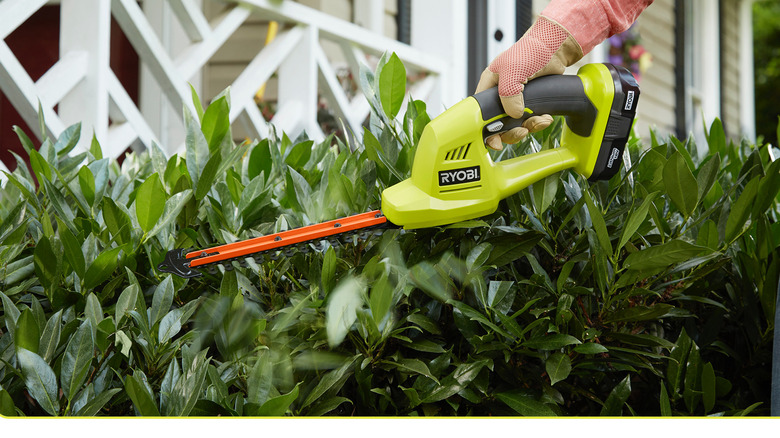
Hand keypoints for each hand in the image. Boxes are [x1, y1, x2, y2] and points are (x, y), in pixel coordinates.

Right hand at [475, 16, 582, 149]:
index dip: (484, 129)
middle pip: (497, 124)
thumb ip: (508, 94)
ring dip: (528, 127)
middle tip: (521, 132)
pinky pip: (530, 121)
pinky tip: (545, 118)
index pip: (479, 113)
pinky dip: (538, 123)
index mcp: (489, 86)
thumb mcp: (513, 71)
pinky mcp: (529, 103)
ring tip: (539, 121)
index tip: (494, 140)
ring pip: (515, 125)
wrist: (555, 48)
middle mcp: (500, 95)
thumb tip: (514, 115)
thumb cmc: (531, 51)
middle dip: (510, 132)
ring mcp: (515, 101)